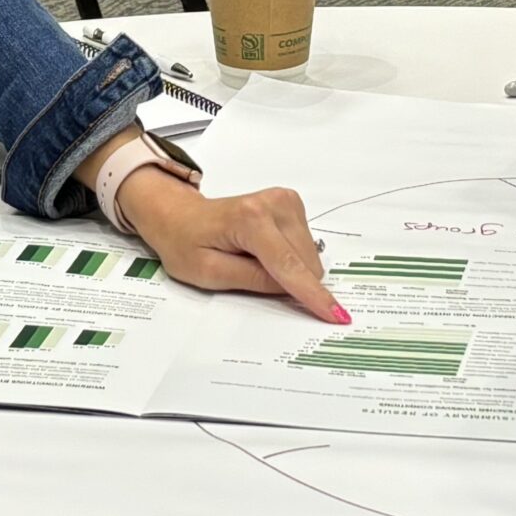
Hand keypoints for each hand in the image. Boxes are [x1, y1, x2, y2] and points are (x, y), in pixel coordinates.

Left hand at [119, 169, 347, 323]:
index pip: (289, 266)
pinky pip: (305, 246)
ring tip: (252, 260)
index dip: (313, 295)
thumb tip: (290, 288)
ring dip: (288, 269)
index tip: (336, 315)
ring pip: (309, 256)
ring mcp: (285, 200)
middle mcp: (274, 203)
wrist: (179, 215)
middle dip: (289, 282)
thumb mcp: (209, 274)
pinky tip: (263, 251)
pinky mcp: (292, 203)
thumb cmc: (185, 244)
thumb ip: (253, 281)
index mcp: (251, 220)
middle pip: (304, 263)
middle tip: (250, 274)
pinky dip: (289, 257)